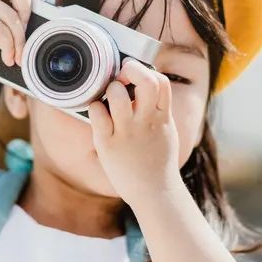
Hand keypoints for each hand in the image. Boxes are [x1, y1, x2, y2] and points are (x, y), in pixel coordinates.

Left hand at [87, 58, 182, 206]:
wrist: (154, 192)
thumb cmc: (158, 160)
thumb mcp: (166, 131)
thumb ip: (159, 109)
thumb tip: (147, 87)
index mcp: (162, 117)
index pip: (161, 81)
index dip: (147, 71)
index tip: (136, 76)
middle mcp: (146, 121)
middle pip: (145, 80)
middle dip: (130, 69)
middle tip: (121, 76)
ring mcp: (127, 131)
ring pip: (117, 93)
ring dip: (111, 88)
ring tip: (110, 98)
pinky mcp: (108, 143)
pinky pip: (97, 113)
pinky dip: (95, 107)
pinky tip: (98, 113)